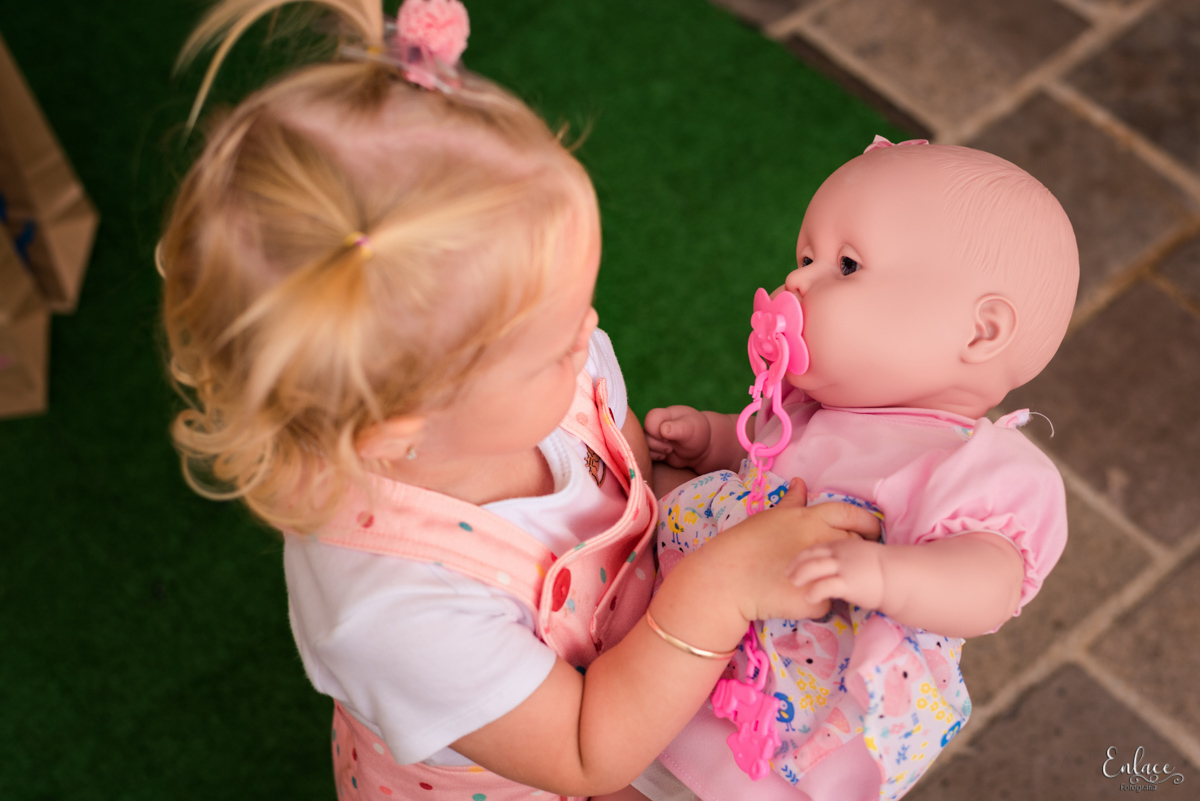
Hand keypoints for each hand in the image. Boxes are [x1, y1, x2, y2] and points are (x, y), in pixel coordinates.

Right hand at [644, 405, 712, 468]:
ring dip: (657, 451)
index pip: (650, 419)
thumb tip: (663, 430)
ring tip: (670, 450)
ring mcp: (652, 436)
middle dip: (658, 444)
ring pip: (644, 445)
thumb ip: (678, 428)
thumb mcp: (690, 429)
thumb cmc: (696, 433)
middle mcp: (654, 424)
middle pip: (644, 435)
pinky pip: (645, 454)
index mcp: (663, 414)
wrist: (700, 447)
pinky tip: (665, 456)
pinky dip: (654, 457)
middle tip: (671, 446)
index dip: (656, 431)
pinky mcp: (652, 448)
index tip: (668, 437)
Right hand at [696, 478, 882, 623]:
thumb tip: (800, 482)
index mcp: (811, 518)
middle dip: (858, 551)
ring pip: (847, 573)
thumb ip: (791, 502)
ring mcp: (822, 569)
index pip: (853, 515)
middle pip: (856, 545)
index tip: (872, 530)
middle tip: (849, 559)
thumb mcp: (769, 516)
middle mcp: (822, 540)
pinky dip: (822, 600)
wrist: (725, 580)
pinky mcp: (817, 599)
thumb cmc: (744, 545)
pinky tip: (807, 599)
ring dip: (843, 576)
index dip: (868, 522)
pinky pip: (829, 602)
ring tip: (830, 579)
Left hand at [787, 538, 885, 609]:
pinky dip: (814, 591)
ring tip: (793, 584)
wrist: (897, 575)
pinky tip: (808, 598)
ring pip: (815, 567)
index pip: (816, 547)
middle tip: (786, 574)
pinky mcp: (848, 583)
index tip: (792, 562)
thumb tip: (832, 563)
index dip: (802, 554)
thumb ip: (844, 554)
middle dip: (796, 564)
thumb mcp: (859, 552)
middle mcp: (840, 553)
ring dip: (801, 575)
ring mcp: (843, 567)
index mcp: (842, 544)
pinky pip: (825, 586)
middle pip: (811, 555)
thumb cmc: (880, 567)